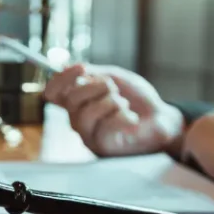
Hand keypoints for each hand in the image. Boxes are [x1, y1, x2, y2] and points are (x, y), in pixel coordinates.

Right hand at [44, 64, 183, 156]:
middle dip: (94, 87)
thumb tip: (63, 67)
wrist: (160, 117)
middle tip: (113, 87)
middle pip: (69, 100)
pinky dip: (122, 116)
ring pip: (85, 113)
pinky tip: (131, 119)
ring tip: (124, 104)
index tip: (82, 67)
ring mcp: (87, 135)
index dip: (62, 78)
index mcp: (76, 102)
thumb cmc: (136, 99)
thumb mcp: (112, 77)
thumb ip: (90, 73)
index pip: (53, 93)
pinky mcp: (101, 146)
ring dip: (110, 101)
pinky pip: (104, 126)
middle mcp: (77, 119)